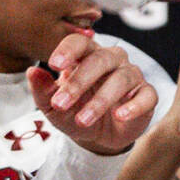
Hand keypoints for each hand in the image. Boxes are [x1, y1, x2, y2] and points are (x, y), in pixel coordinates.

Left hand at [31, 35, 156, 155]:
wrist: (99, 137)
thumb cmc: (75, 112)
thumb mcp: (53, 107)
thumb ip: (43, 90)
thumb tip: (32, 71)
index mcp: (87, 56)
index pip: (80, 43)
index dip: (68, 50)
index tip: (54, 64)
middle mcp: (112, 60)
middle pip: (100, 59)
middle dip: (79, 82)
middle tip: (61, 103)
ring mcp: (131, 76)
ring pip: (122, 78)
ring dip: (101, 100)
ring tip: (83, 119)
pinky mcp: (147, 95)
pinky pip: (147, 95)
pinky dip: (134, 106)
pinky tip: (120, 115)